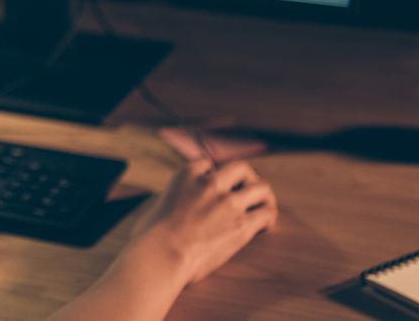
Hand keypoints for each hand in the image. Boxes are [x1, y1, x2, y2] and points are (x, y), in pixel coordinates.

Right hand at [46, 159, 277, 320]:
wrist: (161, 255)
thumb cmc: (149, 238)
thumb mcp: (155, 207)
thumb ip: (169, 201)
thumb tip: (168, 209)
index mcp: (185, 175)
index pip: (207, 164)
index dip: (214, 174)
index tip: (216, 185)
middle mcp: (210, 183)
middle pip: (241, 168)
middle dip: (248, 177)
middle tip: (248, 189)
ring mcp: (228, 203)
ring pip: (261, 187)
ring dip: (264, 196)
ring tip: (265, 207)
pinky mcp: (241, 225)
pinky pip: (265, 214)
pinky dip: (268, 219)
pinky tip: (265, 227)